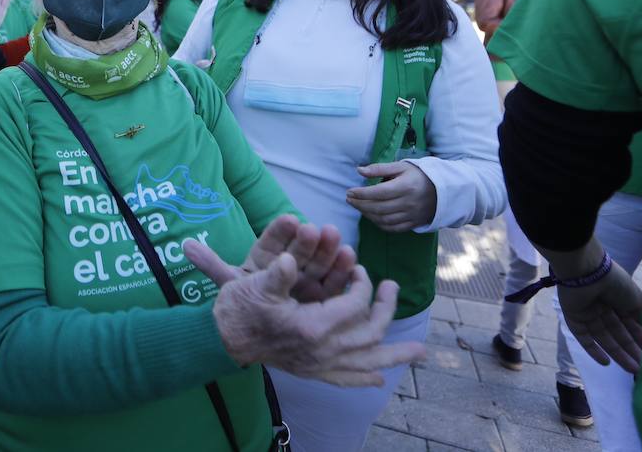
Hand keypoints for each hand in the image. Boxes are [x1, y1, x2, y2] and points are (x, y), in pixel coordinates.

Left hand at [186, 216, 355, 302]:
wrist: (254, 333)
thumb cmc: (238, 303)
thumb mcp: (226, 282)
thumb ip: (210, 264)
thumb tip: (184, 245)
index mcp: (263, 258)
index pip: (272, 241)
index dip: (280, 231)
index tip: (289, 220)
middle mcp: (286, 265)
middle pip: (299, 250)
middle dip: (309, 240)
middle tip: (318, 229)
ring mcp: (306, 278)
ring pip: (318, 263)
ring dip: (329, 251)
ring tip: (336, 238)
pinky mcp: (322, 294)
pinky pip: (332, 282)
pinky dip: (341, 271)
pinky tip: (351, 259)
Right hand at [210, 255, 425, 385]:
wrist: (222, 339)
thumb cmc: (239, 308)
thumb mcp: (256, 284)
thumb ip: (278, 272)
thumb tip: (293, 261)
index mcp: (311, 327)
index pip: (354, 305)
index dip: (361, 283)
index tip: (357, 267)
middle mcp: (320, 351)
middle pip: (369, 332)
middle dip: (386, 308)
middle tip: (391, 287)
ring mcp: (317, 366)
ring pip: (366, 363)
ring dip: (393, 356)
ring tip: (419, 352)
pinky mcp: (310, 373)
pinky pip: (344, 380)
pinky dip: (362, 379)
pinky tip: (377, 379)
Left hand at [347, 161, 437, 231]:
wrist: (443, 189)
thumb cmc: (418, 175)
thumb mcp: (401, 167)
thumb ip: (379, 168)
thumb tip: (359, 170)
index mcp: (405, 186)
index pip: (378, 192)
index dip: (361, 193)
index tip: (349, 191)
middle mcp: (409, 203)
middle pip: (379, 207)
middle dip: (360, 204)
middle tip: (349, 199)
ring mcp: (411, 215)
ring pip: (384, 219)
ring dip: (367, 214)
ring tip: (357, 206)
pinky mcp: (413, 223)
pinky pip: (393, 228)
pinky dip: (379, 224)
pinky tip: (371, 216)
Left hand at [555, 255, 641, 372]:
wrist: (587, 271)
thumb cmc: (615, 282)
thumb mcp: (636, 299)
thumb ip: (641, 317)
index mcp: (618, 300)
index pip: (630, 325)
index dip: (639, 340)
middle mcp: (603, 307)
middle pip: (617, 334)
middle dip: (630, 350)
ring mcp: (588, 313)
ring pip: (604, 338)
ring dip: (617, 354)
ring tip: (632, 369)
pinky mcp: (573, 317)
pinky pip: (583, 337)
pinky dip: (593, 350)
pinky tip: (606, 363)